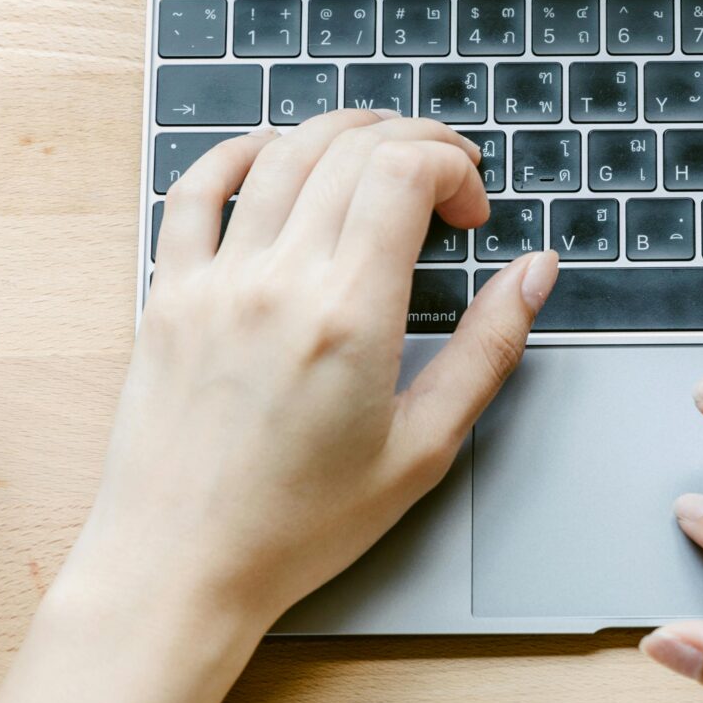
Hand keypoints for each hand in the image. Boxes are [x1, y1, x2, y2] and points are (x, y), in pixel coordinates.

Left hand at [0, 111, 556, 702]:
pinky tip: (273, 152)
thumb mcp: (422, 449)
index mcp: (349, 316)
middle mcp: (278, 281)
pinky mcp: (167, 295)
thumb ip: (486, 349)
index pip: (404, 171)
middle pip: (351, 149)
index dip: (453, 165)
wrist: (180, 568)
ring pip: (281, 154)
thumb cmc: (300, 525)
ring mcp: (214, 281)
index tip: (471, 211)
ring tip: (377, 156)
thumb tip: (534, 271)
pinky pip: (195, 192)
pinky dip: (239, 153)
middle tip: (443, 181)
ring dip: (341, 134)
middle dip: (414, 143)